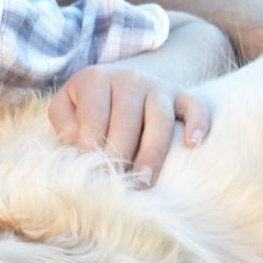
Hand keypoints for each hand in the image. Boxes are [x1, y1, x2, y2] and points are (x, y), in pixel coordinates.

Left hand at [48, 63, 209, 186]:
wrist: (120, 81)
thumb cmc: (88, 103)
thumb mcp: (66, 105)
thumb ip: (64, 122)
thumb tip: (78, 141)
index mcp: (96, 78)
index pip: (94, 115)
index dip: (91, 145)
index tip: (89, 171)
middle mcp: (129, 78)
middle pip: (127, 119)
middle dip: (121, 153)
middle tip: (117, 183)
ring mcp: (158, 86)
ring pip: (160, 118)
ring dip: (153, 151)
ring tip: (146, 180)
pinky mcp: (181, 95)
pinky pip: (194, 107)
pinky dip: (197, 123)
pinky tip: (192, 144)